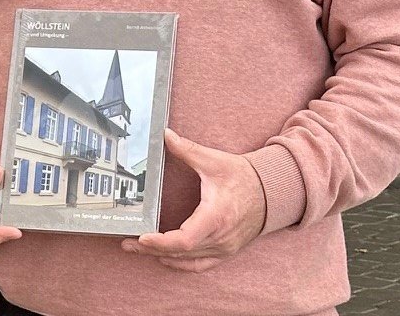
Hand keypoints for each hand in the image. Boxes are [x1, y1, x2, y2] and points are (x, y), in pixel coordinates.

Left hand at [122, 129, 266, 270]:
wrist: (272, 192)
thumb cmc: (244, 177)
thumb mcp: (215, 161)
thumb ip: (188, 150)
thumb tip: (165, 134)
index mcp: (216, 216)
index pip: (185, 239)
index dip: (162, 242)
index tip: (142, 238)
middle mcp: (221, 237)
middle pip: (181, 252)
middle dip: (151, 249)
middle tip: (127, 243)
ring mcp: (225, 248)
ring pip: (189, 261)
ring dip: (162, 257)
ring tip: (137, 249)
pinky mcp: (227, 251)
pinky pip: (201, 265)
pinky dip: (182, 265)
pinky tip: (164, 259)